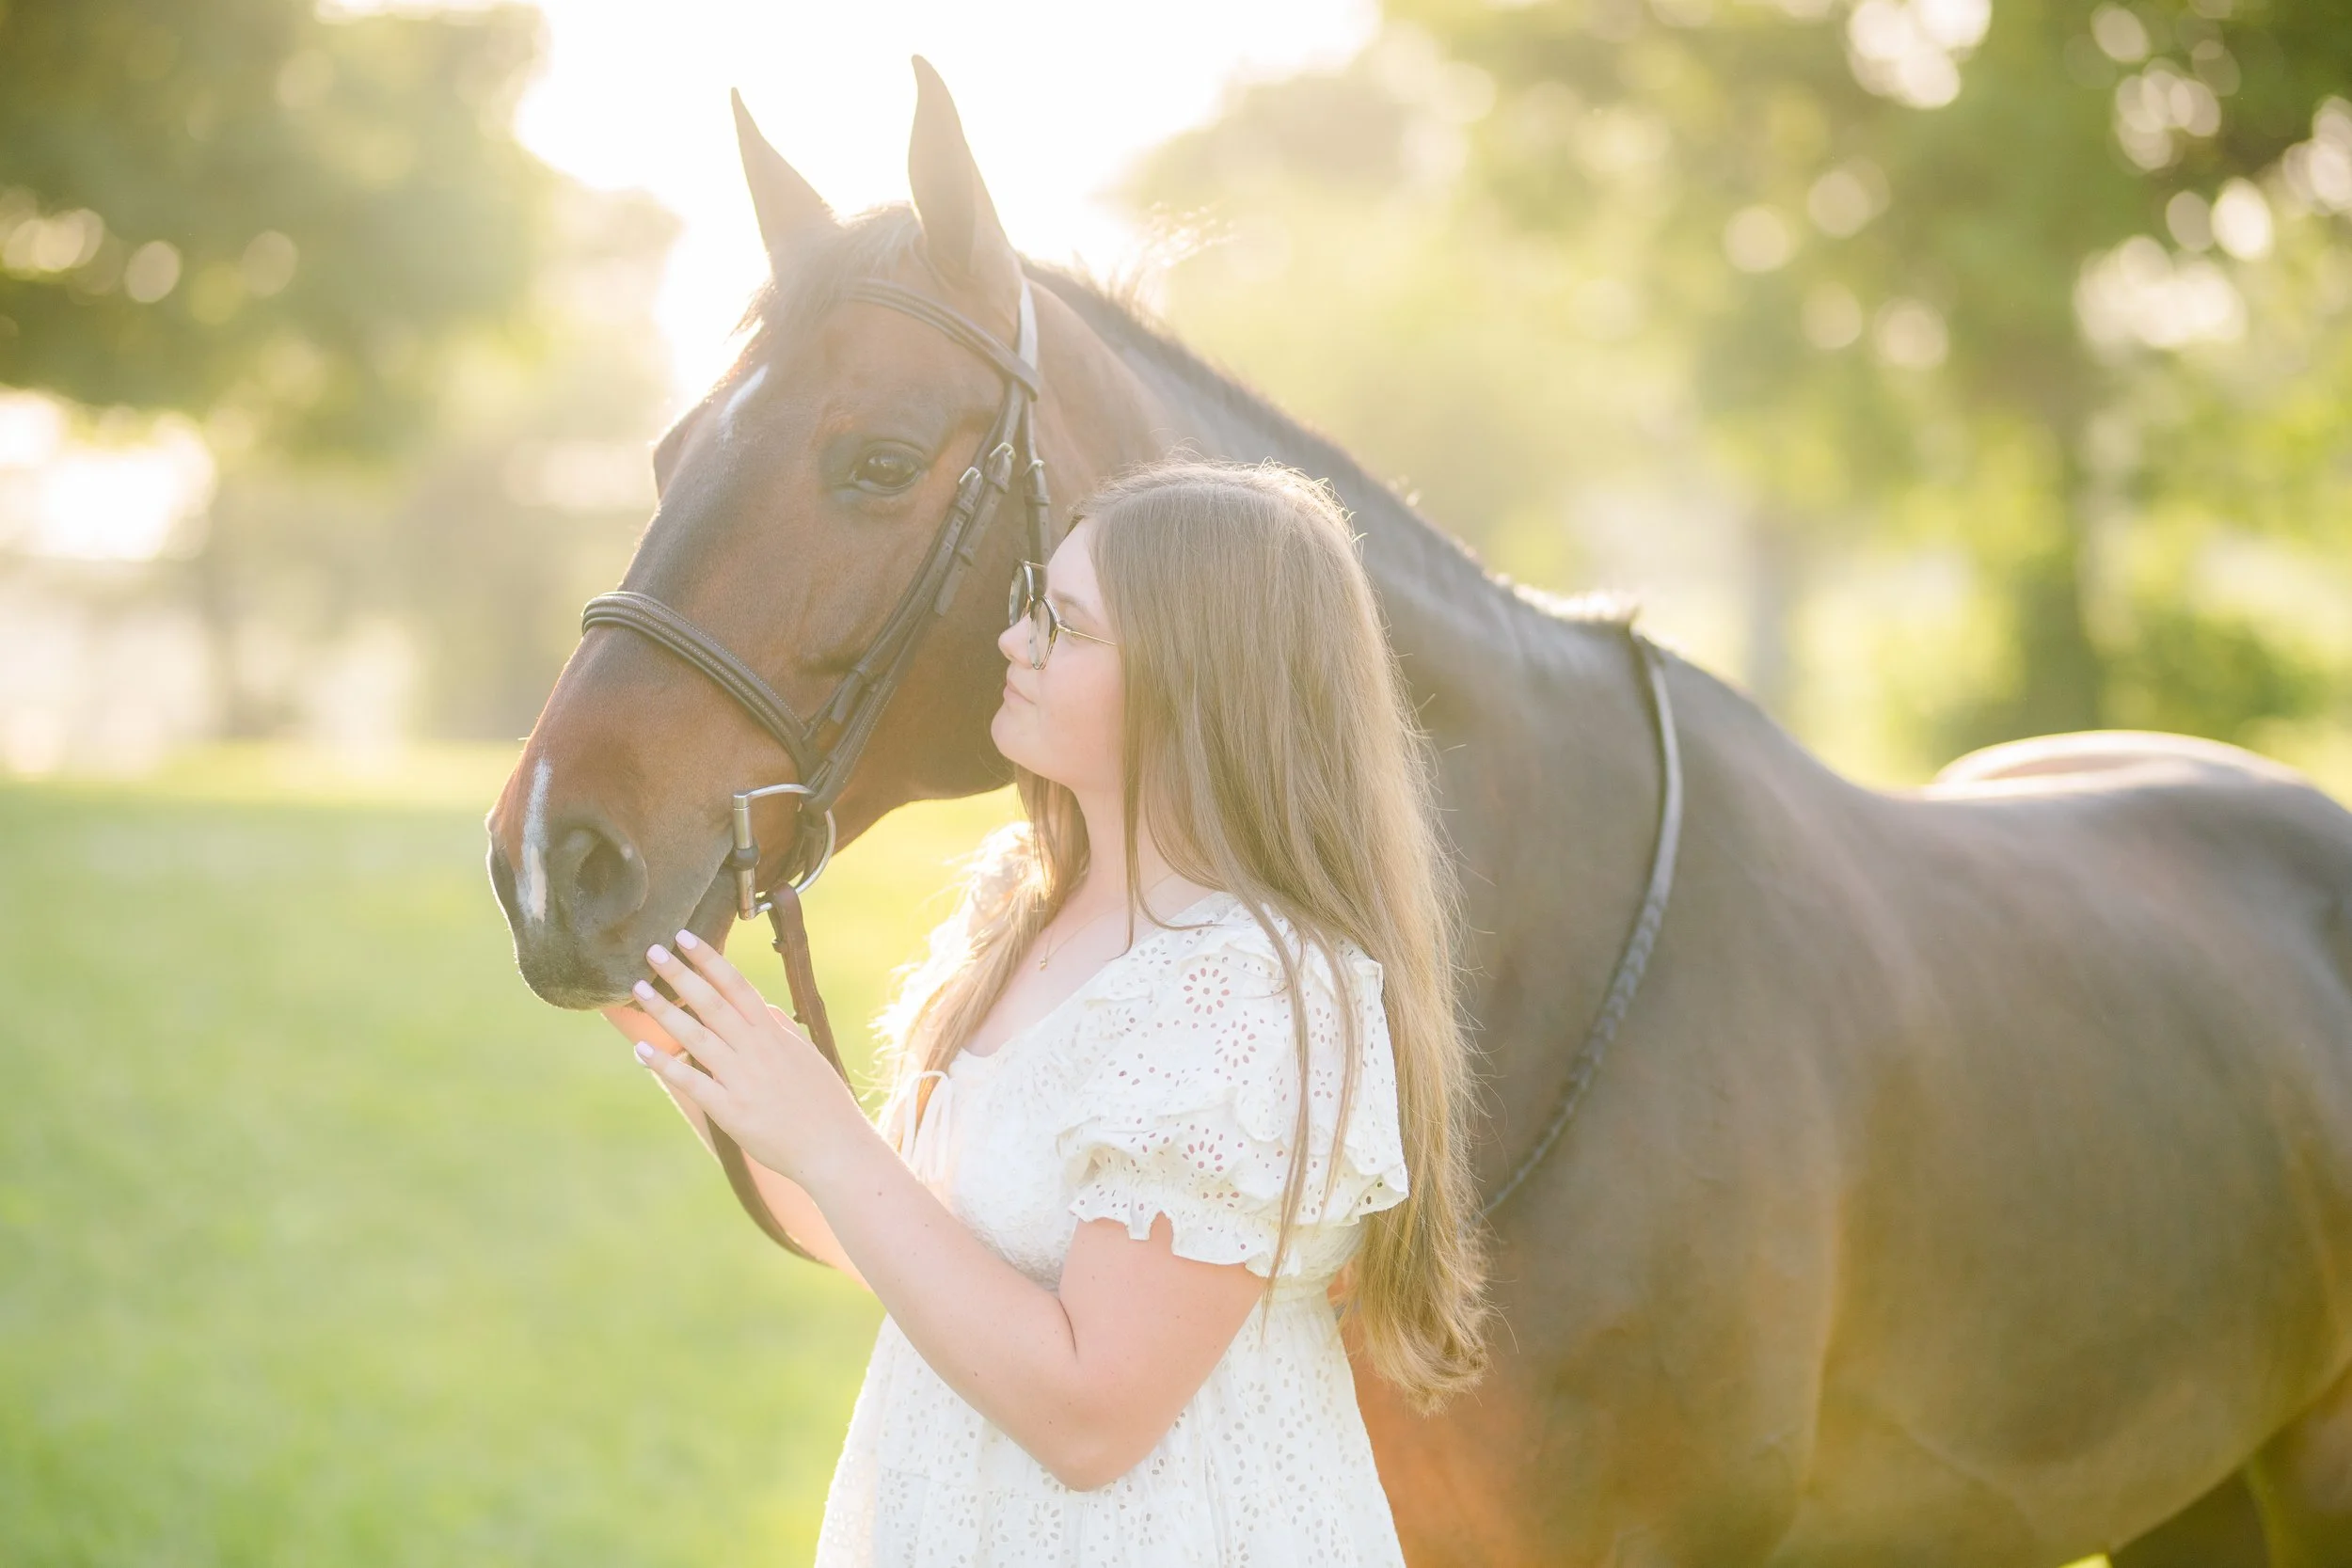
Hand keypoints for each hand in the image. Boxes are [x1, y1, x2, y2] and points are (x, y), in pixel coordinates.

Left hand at [620, 930, 871, 1188]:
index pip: (738, 986)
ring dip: (665, 1012)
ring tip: (639, 989)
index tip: (686, 938)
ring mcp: (743, 1080)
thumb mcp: (808, 1058)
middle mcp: (757, 1051)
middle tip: (652, 950)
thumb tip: (762, 1007)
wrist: (834, 1149)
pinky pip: (692, 1083)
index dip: (710, 961)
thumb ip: (782, 1030)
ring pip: (696, 1037)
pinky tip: (641, 1052)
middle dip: (681, 975)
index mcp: (774, 1036)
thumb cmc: (825, 1105)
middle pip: (712, 1003)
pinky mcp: (731, 1111)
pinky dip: (665, 1066)